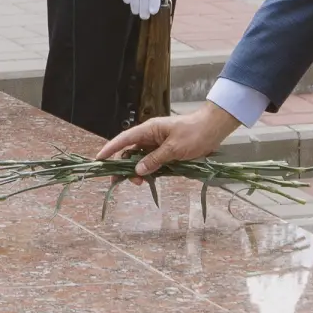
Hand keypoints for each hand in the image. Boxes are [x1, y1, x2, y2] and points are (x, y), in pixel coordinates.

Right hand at [97, 100, 240, 178]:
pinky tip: (150, 178)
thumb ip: (155, 160)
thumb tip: (137, 170)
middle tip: (121, 182)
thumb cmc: (195, 133)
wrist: (214, 129)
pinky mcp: (167, 151)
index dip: (110, 149)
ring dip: (138, 171)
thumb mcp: (174, 148)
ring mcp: (158, 144)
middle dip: (124, 167)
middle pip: (130, 152)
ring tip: (140, 183)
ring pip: (141, 159)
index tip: (98, 159)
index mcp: (149, 130)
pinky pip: (153, 162)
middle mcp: (151, 136)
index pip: (124, 139)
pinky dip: (150, 170)